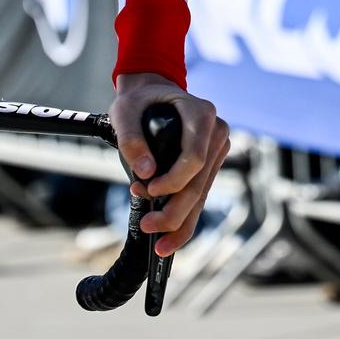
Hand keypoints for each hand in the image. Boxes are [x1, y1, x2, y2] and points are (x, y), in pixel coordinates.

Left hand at [110, 73, 231, 256]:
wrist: (150, 95)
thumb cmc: (137, 101)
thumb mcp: (123, 111)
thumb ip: (131, 139)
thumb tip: (146, 173)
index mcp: (201, 113)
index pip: (195, 157)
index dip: (174, 180)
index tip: (148, 189)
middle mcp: (216, 133)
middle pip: (199, 182)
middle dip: (175, 211)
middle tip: (148, 226)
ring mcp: (215, 151)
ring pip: (201, 195)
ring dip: (179, 221)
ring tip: (159, 243)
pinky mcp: (209, 166)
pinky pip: (199, 195)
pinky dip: (184, 217)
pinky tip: (168, 236)